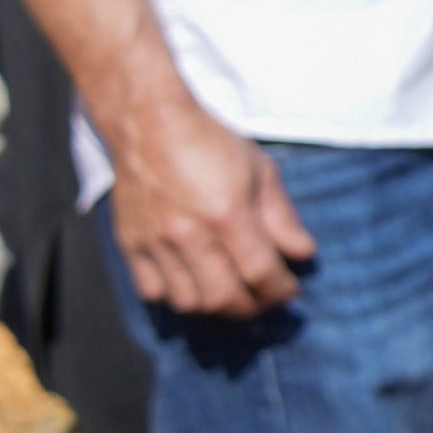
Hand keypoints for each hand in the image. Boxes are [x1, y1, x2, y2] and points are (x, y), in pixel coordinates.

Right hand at [100, 90, 317, 318]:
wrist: (149, 125)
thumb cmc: (212, 143)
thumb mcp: (261, 170)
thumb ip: (282, 217)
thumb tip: (303, 254)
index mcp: (226, 213)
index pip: (260, 272)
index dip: (281, 289)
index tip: (291, 290)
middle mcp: (187, 233)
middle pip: (223, 298)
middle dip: (253, 307)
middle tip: (266, 299)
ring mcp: (154, 242)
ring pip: (187, 302)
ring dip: (215, 307)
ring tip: (233, 294)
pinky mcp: (129, 244)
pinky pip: (152, 292)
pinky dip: (175, 297)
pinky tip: (194, 284)